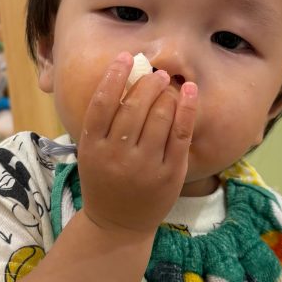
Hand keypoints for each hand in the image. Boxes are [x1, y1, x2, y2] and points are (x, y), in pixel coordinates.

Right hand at [77, 52, 197, 235]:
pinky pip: (181, 134)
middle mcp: (118, 155)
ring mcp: (145, 166)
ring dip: (166, 93)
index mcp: (92, 147)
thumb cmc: (104, 181)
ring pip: (159, 117)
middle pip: (134, 107)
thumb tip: (125, 79)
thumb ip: (104, 122)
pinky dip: (187, 109)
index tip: (126, 57)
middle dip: (148, 83)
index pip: (102, 103)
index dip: (114, 76)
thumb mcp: (92, 153)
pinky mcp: (170, 174)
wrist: (117, 225)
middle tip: (156, 73)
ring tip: (168, 83)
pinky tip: (190, 92)